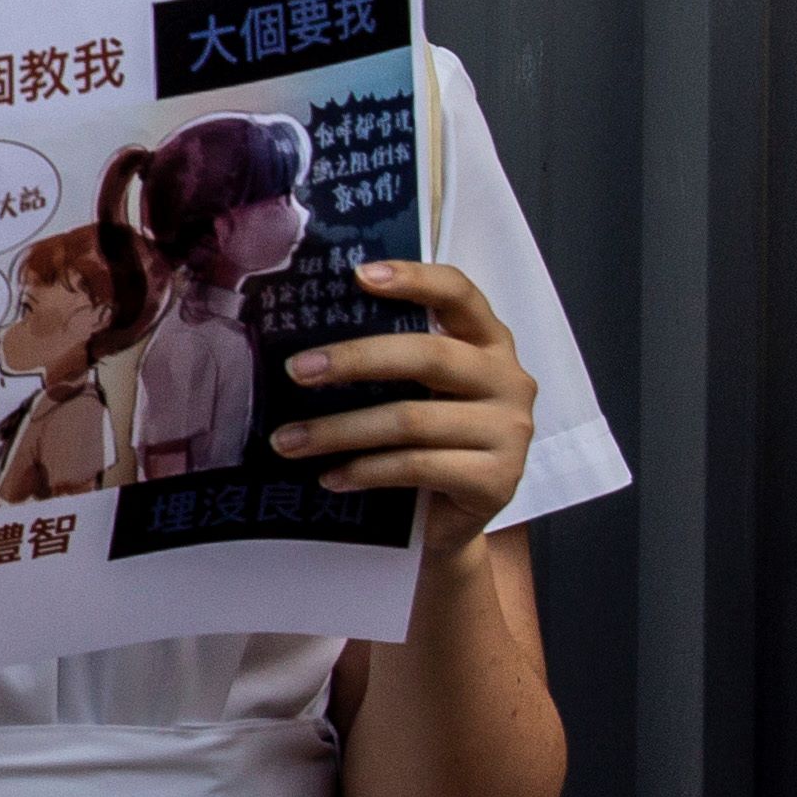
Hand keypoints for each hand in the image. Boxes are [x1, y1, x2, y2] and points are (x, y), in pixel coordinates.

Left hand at [277, 259, 537, 561]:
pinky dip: (365, 471)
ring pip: (411, 419)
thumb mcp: (409, 391)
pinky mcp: (499, 480)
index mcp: (487, 342)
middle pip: (428, 356)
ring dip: (339, 430)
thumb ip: (384, 362)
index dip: (414, 279)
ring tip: (287, 442)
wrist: (447, 521)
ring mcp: (510, 431)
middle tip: (296, 371)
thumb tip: (302, 345)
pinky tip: (329, 477)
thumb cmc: (421, 441)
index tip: (358, 275)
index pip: (459, 295)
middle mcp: (507, 379)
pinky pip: (417, 467)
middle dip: (354, 361)